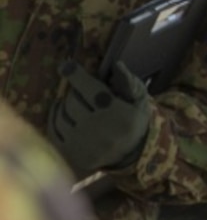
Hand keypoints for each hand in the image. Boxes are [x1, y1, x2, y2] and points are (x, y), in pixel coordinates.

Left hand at [47, 61, 152, 179]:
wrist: (132, 154)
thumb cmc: (134, 121)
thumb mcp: (140, 100)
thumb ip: (129, 82)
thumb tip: (116, 65)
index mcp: (117, 114)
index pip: (90, 89)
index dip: (76, 75)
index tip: (66, 66)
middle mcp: (98, 129)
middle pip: (73, 101)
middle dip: (74, 92)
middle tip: (80, 90)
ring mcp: (82, 143)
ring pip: (61, 115)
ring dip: (63, 104)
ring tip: (70, 101)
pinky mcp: (71, 153)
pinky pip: (53, 130)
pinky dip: (54, 117)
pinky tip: (60, 111)